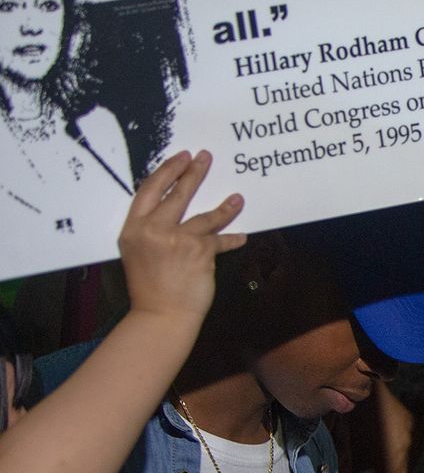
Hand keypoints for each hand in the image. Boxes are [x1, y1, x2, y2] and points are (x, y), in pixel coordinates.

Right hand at [117, 150, 245, 323]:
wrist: (160, 315)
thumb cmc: (150, 287)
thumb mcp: (138, 252)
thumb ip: (151, 230)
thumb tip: (172, 212)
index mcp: (132, 228)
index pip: (149, 190)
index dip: (167, 171)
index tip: (181, 157)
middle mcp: (152, 229)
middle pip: (177, 194)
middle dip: (193, 173)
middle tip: (205, 158)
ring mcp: (176, 239)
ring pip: (205, 216)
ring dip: (225, 207)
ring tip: (238, 198)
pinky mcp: (199, 251)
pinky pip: (220, 240)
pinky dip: (232, 239)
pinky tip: (242, 236)